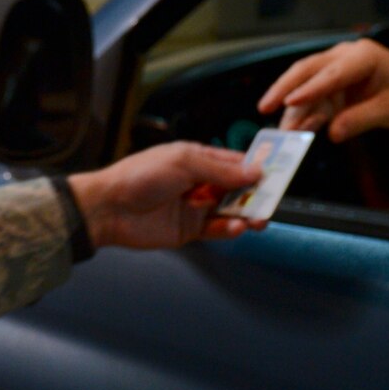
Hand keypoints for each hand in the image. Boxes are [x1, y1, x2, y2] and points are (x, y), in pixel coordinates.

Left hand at [67, 142, 265, 248]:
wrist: (110, 208)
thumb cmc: (142, 176)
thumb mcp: (184, 162)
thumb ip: (221, 169)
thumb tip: (255, 171)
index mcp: (196, 159)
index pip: (234, 161)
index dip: (255, 166)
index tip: (278, 172)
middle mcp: (199, 182)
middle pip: (236, 188)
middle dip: (255, 194)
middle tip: (273, 200)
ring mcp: (195, 207)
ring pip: (230, 211)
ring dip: (246, 214)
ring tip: (259, 219)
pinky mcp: (189, 230)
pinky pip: (216, 230)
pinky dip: (229, 229)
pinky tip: (236, 227)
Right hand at [256, 40, 388, 141]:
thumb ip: (362, 119)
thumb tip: (333, 133)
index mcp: (363, 57)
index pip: (332, 74)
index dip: (309, 89)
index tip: (289, 103)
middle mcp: (344, 56)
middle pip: (307, 69)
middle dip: (284, 89)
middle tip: (264, 107)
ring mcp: (335, 67)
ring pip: (304, 83)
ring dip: (291, 106)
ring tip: (280, 130)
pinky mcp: (331, 82)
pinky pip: (311, 96)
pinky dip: (302, 112)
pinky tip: (294, 127)